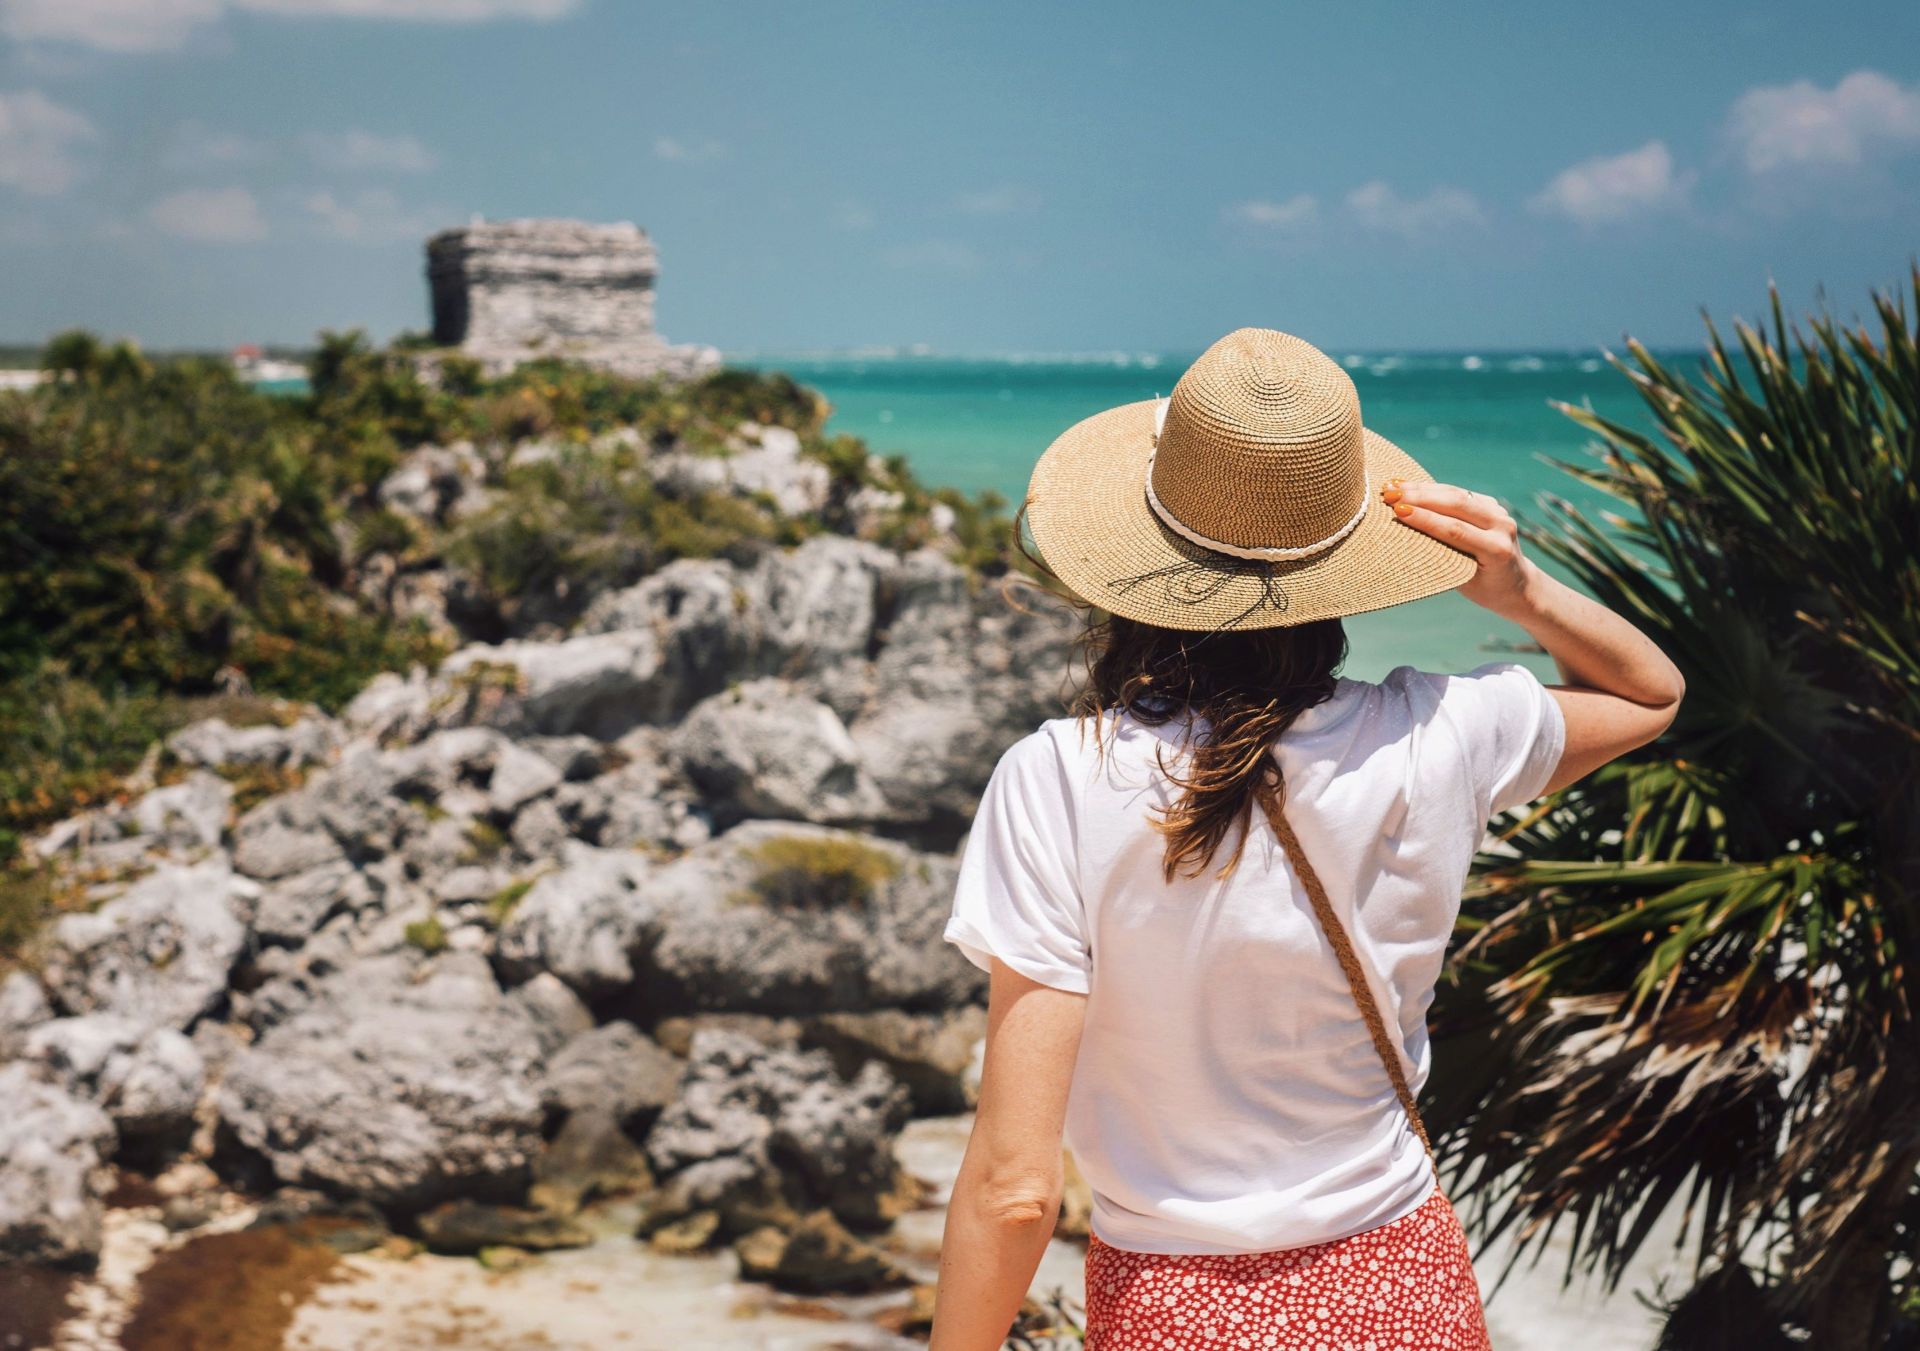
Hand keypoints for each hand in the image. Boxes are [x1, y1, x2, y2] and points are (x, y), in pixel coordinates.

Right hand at [1382, 478, 1535, 615]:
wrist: (1518, 584)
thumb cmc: (1485, 589)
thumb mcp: (1464, 580)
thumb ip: (1444, 556)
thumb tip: (1409, 536)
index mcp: (1497, 550)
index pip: (1455, 530)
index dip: (1425, 519)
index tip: (1398, 511)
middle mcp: (1502, 527)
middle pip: (1457, 505)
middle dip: (1420, 498)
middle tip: (1389, 495)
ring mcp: (1499, 512)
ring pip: (1457, 494)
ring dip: (1423, 489)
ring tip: (1393, 487)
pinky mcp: (1491, 504)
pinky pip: (1459, 493)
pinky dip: (1433, 489)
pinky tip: (1410, 486)